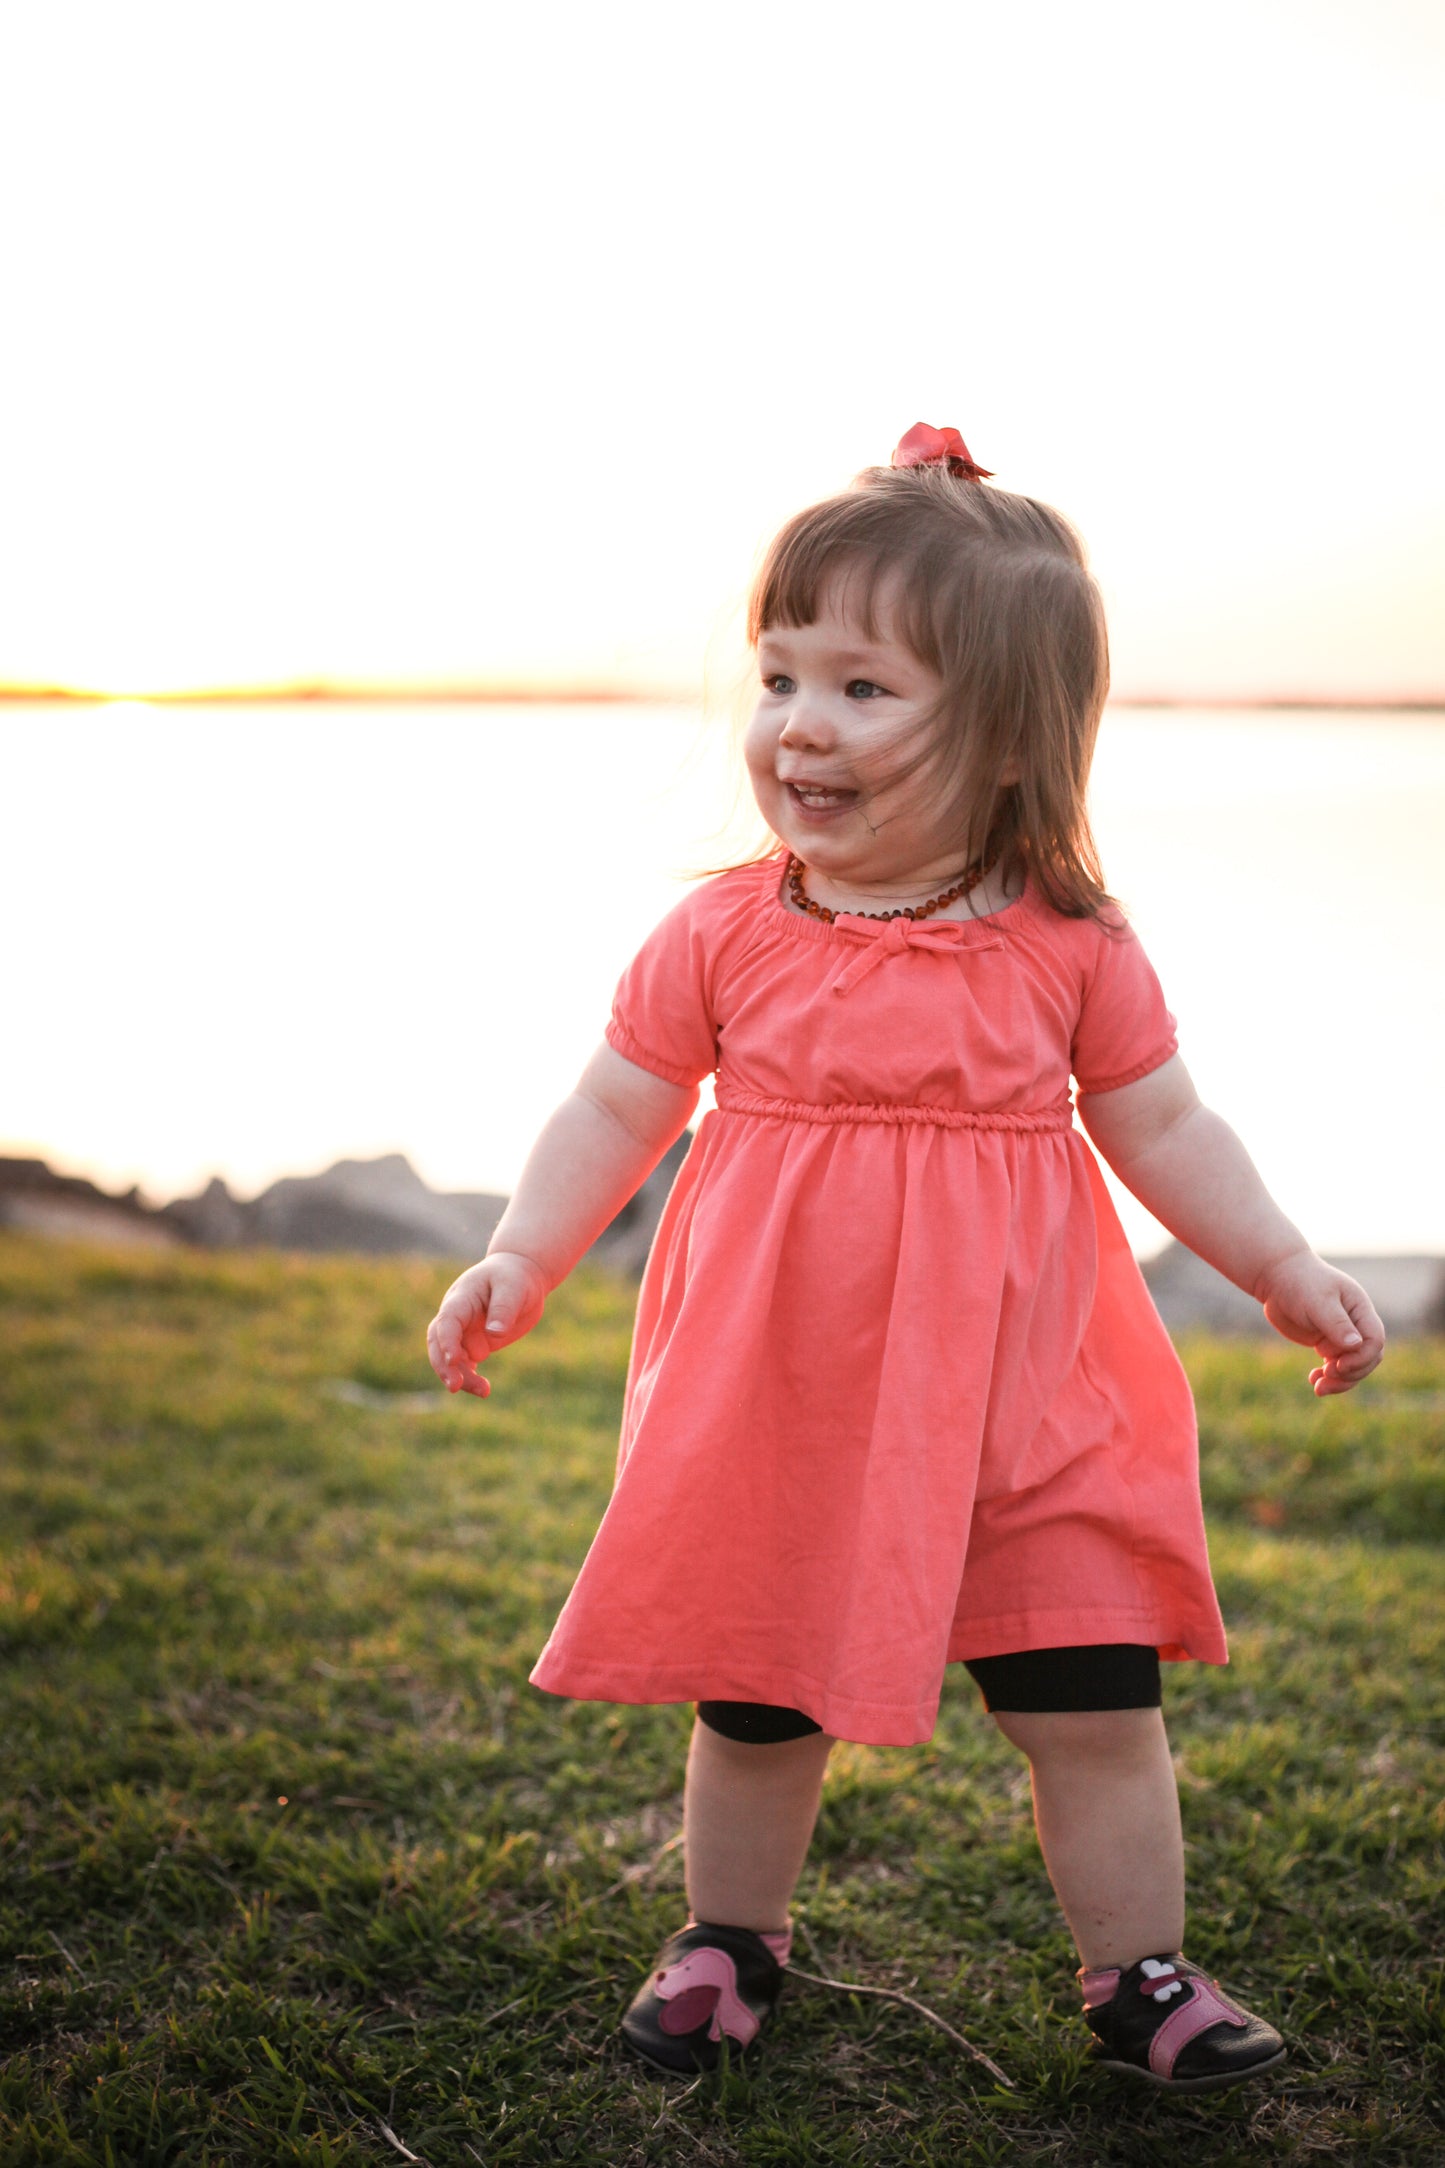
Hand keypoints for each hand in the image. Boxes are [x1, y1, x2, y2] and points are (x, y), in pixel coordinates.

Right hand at [426, 1251, 548, 1398]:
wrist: (520, 1275)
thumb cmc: (515, 1277)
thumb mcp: (513, 1287)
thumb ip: (503, 1309)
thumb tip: (494, 1334)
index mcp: (461, 1298)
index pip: (447, 1320)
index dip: (447, 1340)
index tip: (455, 1359)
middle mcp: (457, 1316)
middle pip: (439, 1342)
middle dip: (444, 1365)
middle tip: (455, 1386)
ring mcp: (464, 1332)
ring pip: (451, 1358)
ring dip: (461, 1376)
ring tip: (484, 1391)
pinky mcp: (474, 1344)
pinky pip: (465, 1365)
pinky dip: (470, 1378)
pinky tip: (484, 1390)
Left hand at [1255, 1248, 1384, 1395]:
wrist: (1277, 1277)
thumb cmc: (1299, 1282)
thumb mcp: (1317, 1301)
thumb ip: (1336, 1322)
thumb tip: (1355, 1345)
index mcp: (1360, 1309)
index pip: (1374, 1340)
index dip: (1361, 1358)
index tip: (1337, 1365)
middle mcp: (1355, 1324)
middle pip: (1368, 1358)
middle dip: (1351, 1373)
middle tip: (1326, 1375)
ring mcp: (1341, 1335)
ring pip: (1353, 1366)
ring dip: (1339, 1381)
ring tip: (1318, 1387)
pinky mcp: (1326, 1343)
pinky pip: (1335, 1367)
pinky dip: (1327, 1377)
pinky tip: (1314, 1380)